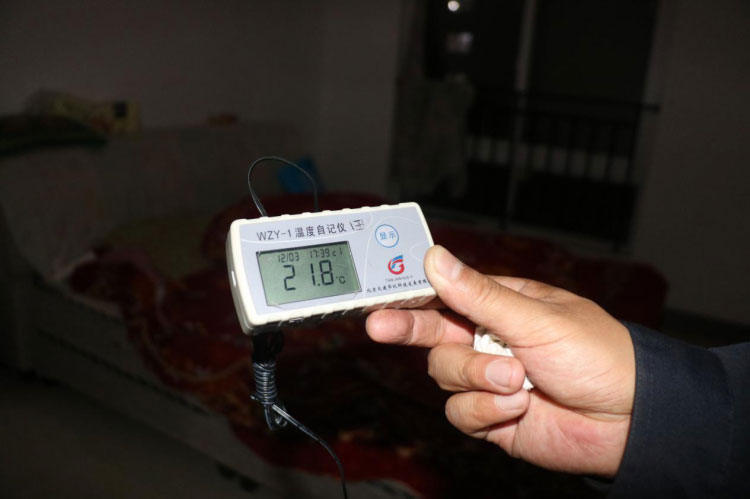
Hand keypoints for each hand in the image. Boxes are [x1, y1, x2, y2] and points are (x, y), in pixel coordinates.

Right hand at [366, 245, 634, 476]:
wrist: (629, 422)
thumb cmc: (597, 356)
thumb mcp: (537, 318)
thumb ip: (480, 295)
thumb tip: (435, 258)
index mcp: (498, 305)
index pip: (444, 292)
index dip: (410, 291)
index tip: (378, 292)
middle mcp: (486, 339)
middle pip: (429, 331)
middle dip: (405, 327)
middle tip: (378, 325)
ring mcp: (485, 379)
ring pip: (443, 374)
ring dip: (477, 377)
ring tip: (518, 380)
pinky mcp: (488, 417)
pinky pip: (460, 413)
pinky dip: (487, 411)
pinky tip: (519, 407)